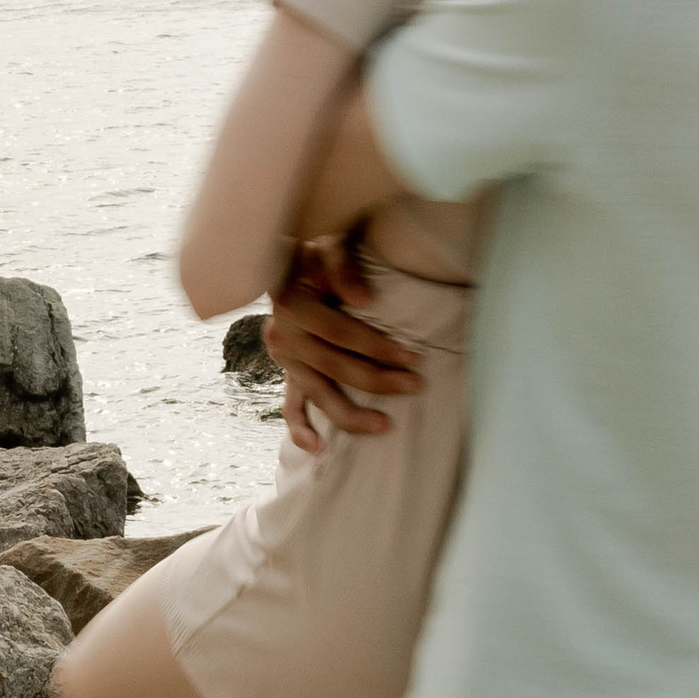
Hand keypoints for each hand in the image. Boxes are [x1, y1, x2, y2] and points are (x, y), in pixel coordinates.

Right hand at [264, 243, 423, 451]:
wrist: (290, 263)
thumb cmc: (317, 255)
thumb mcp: (328, 248)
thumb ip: (342, 268)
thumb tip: (364, 299)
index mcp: (291, 305)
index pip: (339, 333)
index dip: (377, 346)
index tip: (412, 357)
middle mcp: (282, 336)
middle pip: (335, 367)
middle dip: (378, 380)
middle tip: (416, 386)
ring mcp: (283, 360)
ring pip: (318, 394)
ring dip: (351, 414)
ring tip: (385, 426)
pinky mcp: (287, 374)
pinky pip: (290, 407)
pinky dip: (302, 430)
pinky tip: (320, 449)